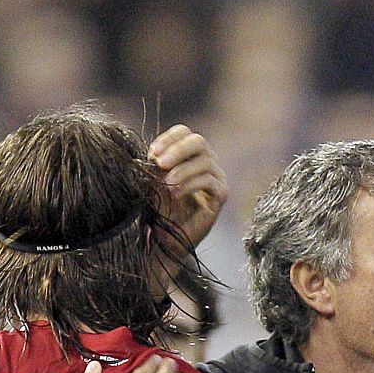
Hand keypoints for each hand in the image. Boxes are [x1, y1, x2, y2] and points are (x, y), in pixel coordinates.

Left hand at [149, 125, 227, 251]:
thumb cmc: (159, 209)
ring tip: (166, 184)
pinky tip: (176, 193)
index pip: (184, 133)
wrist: (166, 239)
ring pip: (205, 161)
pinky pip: (209, 181)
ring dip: (183, 170)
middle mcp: (206, 162)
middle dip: (178, 150)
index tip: (152, 154)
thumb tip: (156, 153)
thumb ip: (157, 164)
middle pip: (198, 141)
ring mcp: (216, 178)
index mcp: (189, 154)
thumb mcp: (153, 181)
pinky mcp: (221, 195)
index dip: (169, 139)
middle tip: (160, 164)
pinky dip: (190, 185)